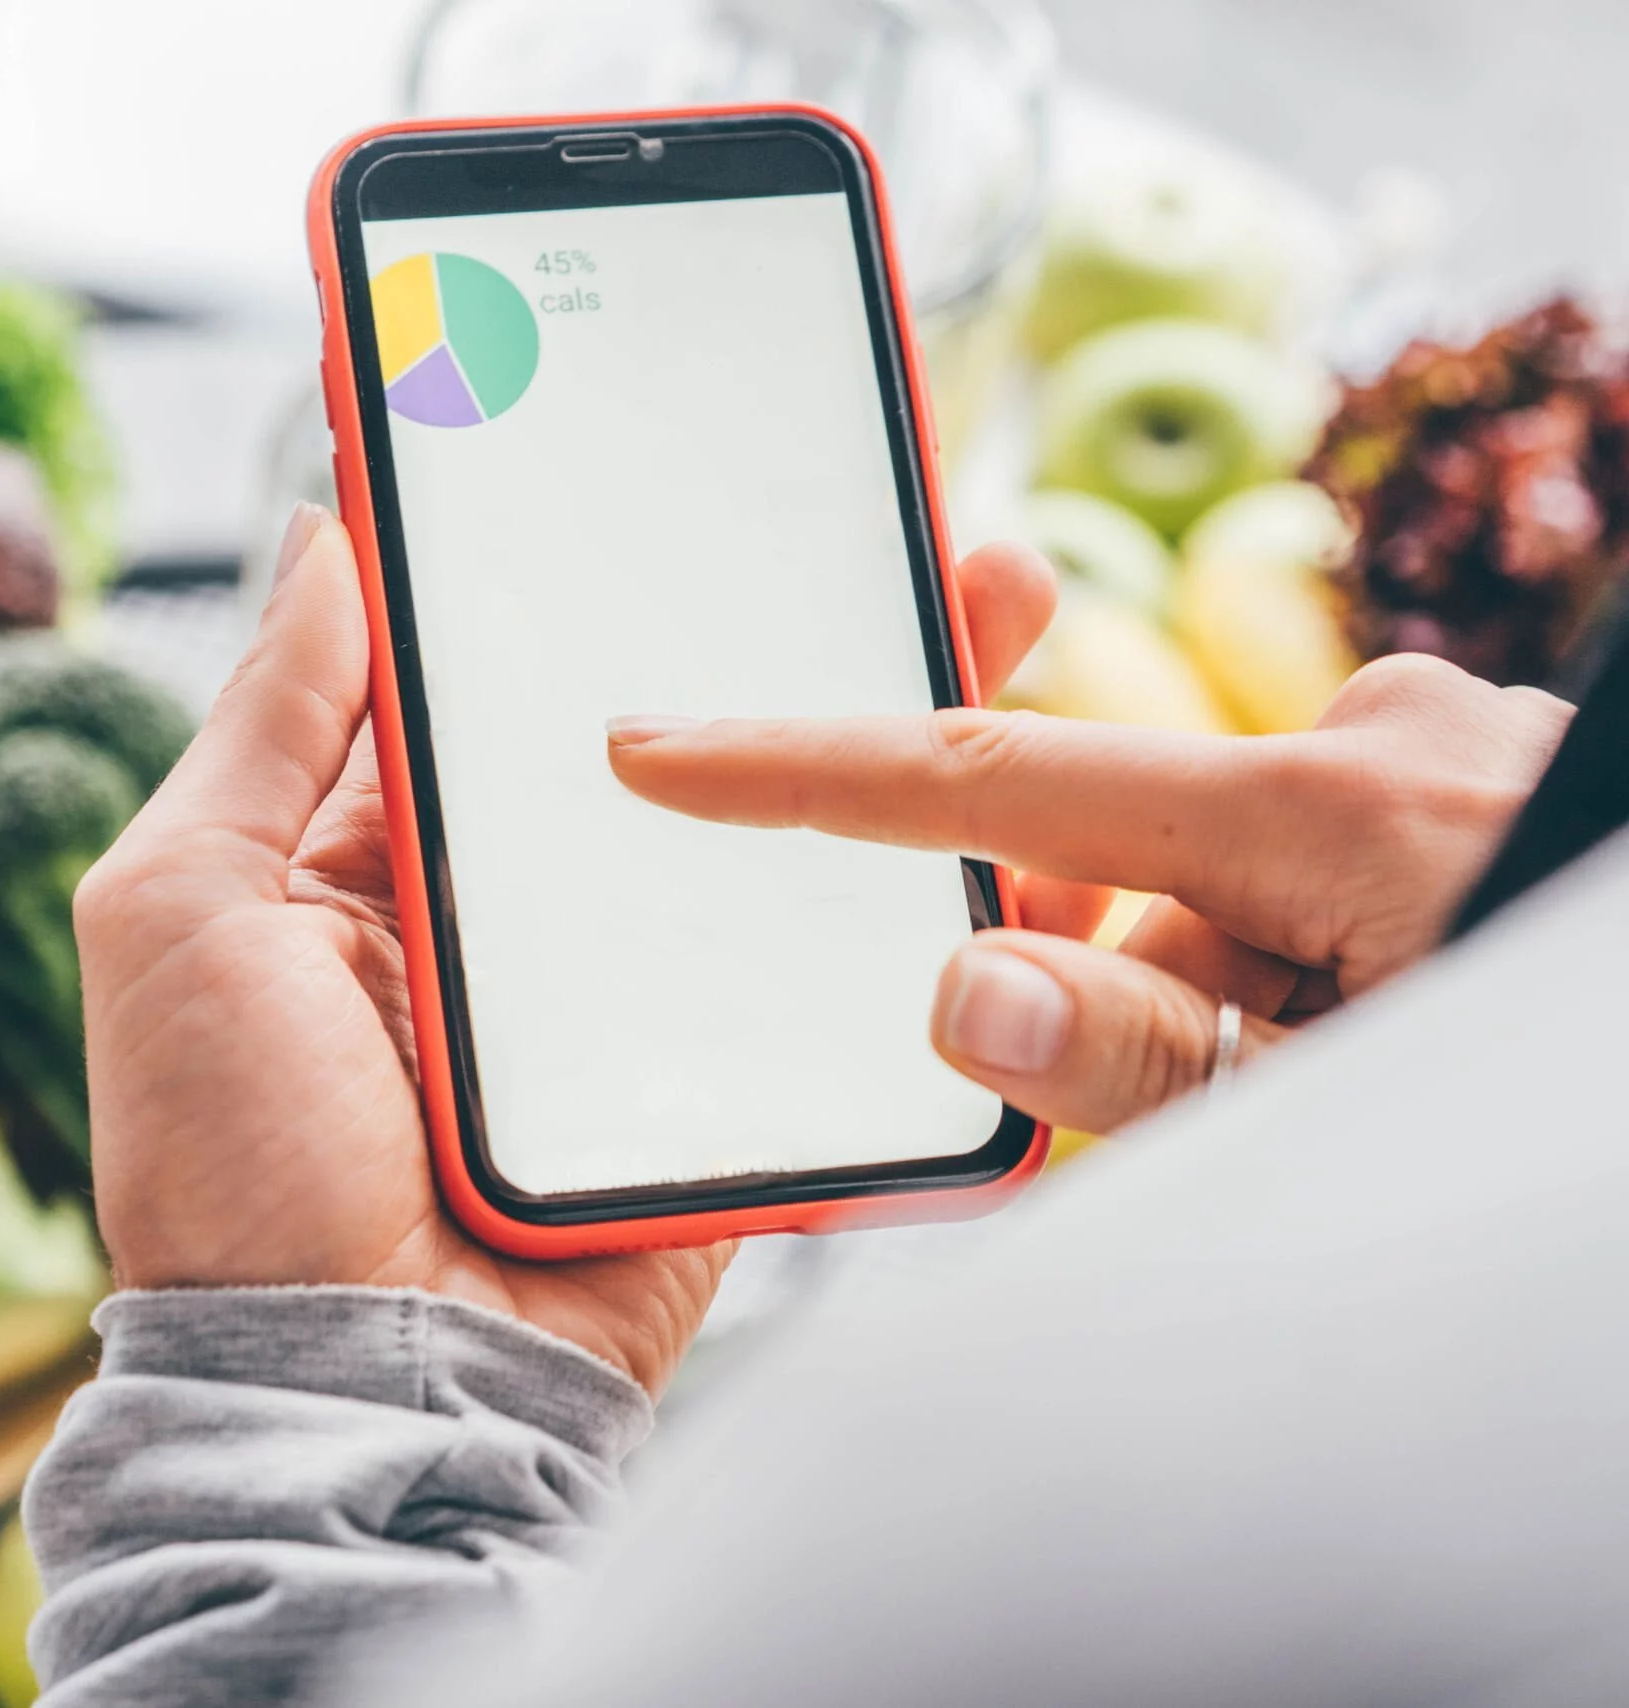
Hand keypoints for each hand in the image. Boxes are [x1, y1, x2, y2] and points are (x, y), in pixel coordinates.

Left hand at [75, 507, 1060, 1393]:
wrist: (357, 1388)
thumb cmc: (226, 1157)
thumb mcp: (179, 906)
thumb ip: (265, 727)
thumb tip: (332, 538)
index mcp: (381, 846)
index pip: (491, 656)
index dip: (563, 542)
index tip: (648, 413)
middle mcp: (514, 901)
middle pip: (662, 715)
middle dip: (764, 596)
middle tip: (874, 468)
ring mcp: (628, 988)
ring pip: (767, 817)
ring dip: (869, 704)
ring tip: (987, 581)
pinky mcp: (725, 1074)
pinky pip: (832, 962)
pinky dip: (923, 885)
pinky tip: (1019, 797)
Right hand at [609, 651, 1572, 1135]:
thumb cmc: (1557, 1105)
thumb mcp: (1344, 1111)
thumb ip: (1141, 1058)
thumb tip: (961, 980)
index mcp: (1321, 813)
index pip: (991, 785)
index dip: (798, 774)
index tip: (660, 746)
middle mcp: (1378, 742)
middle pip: (1127, 868)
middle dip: (1130, 995)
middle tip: (1217, 1112)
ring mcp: (1435, 750)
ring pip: (1225, 886)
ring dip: (1229, 997)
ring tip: (1330, 1095)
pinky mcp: (1468, 774)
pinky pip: (1309, 866)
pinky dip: (1297, 957)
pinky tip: (1371, 1030)